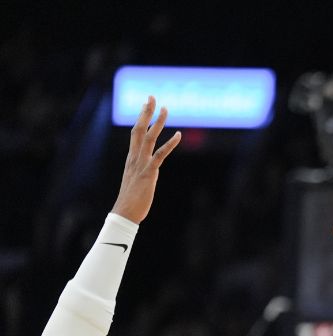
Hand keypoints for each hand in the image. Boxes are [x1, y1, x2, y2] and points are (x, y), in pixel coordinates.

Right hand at [111, 97, 181, 223]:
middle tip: (151, 96)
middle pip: (139, 129)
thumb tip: (149, 168)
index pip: (135, 133)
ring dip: (157, 122)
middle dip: (146, 112)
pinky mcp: (149, 173)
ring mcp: (141, 164)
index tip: (146, 104)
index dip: (141, 118)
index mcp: (131, 158)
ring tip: (165, 108)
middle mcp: (134, 157)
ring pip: (149, 138)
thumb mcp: (136, 179)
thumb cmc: (131, 199)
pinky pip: (160, 155)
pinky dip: (170, 144)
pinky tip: (179, 134)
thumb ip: (142, 170)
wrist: (125, 212)